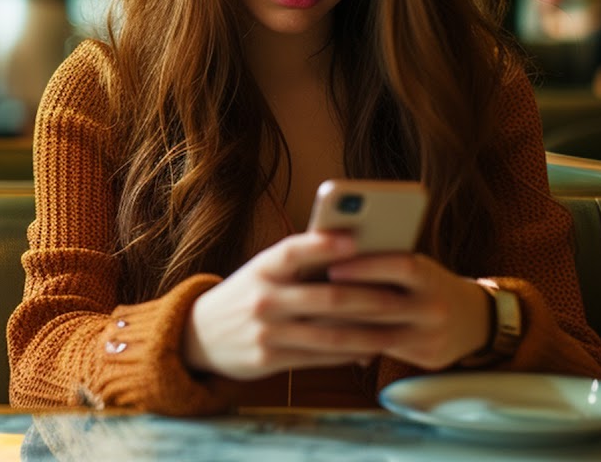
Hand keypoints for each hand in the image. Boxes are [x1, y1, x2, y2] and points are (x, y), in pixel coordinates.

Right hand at [182, 231, 413, 381]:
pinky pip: (319, 358)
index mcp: (262, 268)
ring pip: (330, 335)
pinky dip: (349, 354)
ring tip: (397, 330)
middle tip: (401, 297)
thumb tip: (355, 256)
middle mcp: (263, 298)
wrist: (199, 334)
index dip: (324, 245)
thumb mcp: (261, 272)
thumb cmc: (247, 294)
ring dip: (369, 334)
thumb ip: (299, 265)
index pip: (294, 250)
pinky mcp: (269, 359)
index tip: (356, 239)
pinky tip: (371, 349)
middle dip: (369, 299)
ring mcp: (266, 331)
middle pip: (326, 299)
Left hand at [324, 253, 490, 369]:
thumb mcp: (415, 268)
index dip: (367, 267)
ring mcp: (433, 336)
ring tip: (310, 320)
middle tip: (306, 299)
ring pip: (380, 334)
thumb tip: (331, 257)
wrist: (474, 319)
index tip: (332, 267)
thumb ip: (383, 263)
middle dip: (344, 302)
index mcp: (431, 276)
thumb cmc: (427, 284)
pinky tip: (331, 340)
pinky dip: (357, 345)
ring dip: (343, 327)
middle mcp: (435, 307)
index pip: (401, 266)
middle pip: (384, 306)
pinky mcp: (428, 359)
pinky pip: (385, 353)